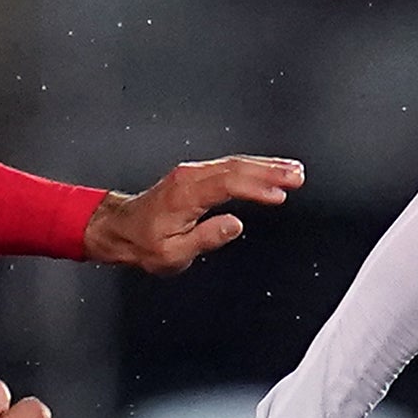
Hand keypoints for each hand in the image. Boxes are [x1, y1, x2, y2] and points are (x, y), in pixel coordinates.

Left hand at [85, 155, 303, 275]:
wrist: (120, 229)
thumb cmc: (142, 243)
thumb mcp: (172, 253)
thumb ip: (205, 238)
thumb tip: (234, 225)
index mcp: (185, 195)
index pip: (228, 184)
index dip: (257, 188)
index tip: (280, 194)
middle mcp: (188, 178)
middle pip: (236, 167)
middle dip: (270, 170)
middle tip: (298, 175)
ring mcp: (191, 173)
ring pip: (234, 163)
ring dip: (266, 166)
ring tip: (292, 171)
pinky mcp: (194, 175)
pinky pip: (228, 166)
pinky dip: (251, 168)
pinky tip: (268, 172)